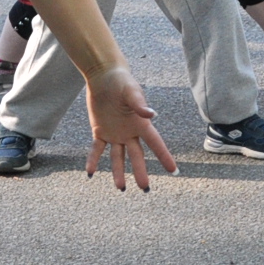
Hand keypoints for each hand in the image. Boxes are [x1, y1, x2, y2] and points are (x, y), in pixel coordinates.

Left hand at [82, 65, 175, 190]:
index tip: (173, 171)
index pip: (155, 143)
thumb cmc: (121, 81)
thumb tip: (152, 115)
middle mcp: (130, 132)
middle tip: (145, 188)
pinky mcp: (100, 131)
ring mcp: (115, 133)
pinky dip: (93, 160)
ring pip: (118, 157)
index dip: (164, 157)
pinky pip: (97, 149)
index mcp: (141, 124)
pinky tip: (90, 172)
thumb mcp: (131, 92)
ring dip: (119, 172)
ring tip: (121, 188)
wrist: (104, 76)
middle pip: (137, 155)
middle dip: (141, 172)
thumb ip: (140, 104)